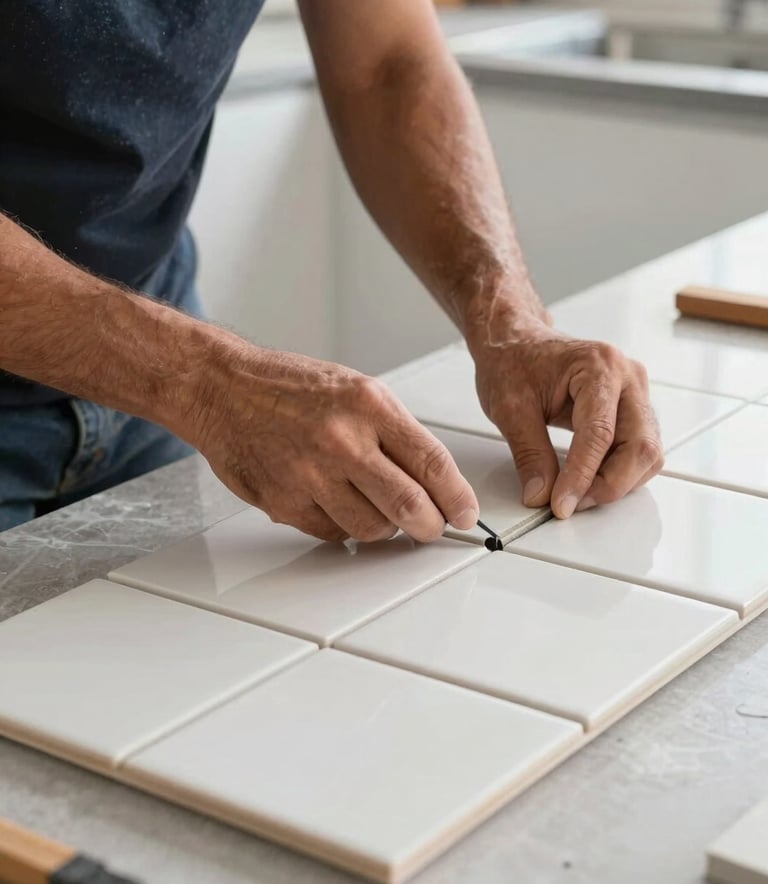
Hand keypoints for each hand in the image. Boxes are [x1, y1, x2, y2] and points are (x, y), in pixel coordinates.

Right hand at [187, 344, 478, 542]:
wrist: (223, 389)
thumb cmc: (291, 388)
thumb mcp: (356, 390)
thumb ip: (395, 433)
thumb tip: (434, 483)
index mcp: (369, 405)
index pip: (431, 462)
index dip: (457, 497)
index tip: (466, 513)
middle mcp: (341, 440)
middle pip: (408, 505)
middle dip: (431, 526)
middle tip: (433, 527)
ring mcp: (310, 475)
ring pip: (372, 528)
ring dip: (385, 528)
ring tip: (376, 507)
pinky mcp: (284, 502)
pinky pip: (332, 533)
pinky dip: (344, 526)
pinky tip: (335, 501)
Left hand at [469, 318, 663, 517]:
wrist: (517, 342)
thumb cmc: (514, 362)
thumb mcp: (510, 409)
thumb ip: (529, 454)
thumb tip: (541, 495)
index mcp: (599, 366)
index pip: (600, 433)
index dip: (582, 475)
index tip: (562, 504)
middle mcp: (628, 377)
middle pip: (641, 446)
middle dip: (609, 484)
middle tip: (571, 504)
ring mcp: (635, 393)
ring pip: (646, 453)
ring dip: (617, 482)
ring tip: (576, 494)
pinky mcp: (632, 410)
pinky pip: (638, 450)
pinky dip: (618, 472)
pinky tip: (588, 480)